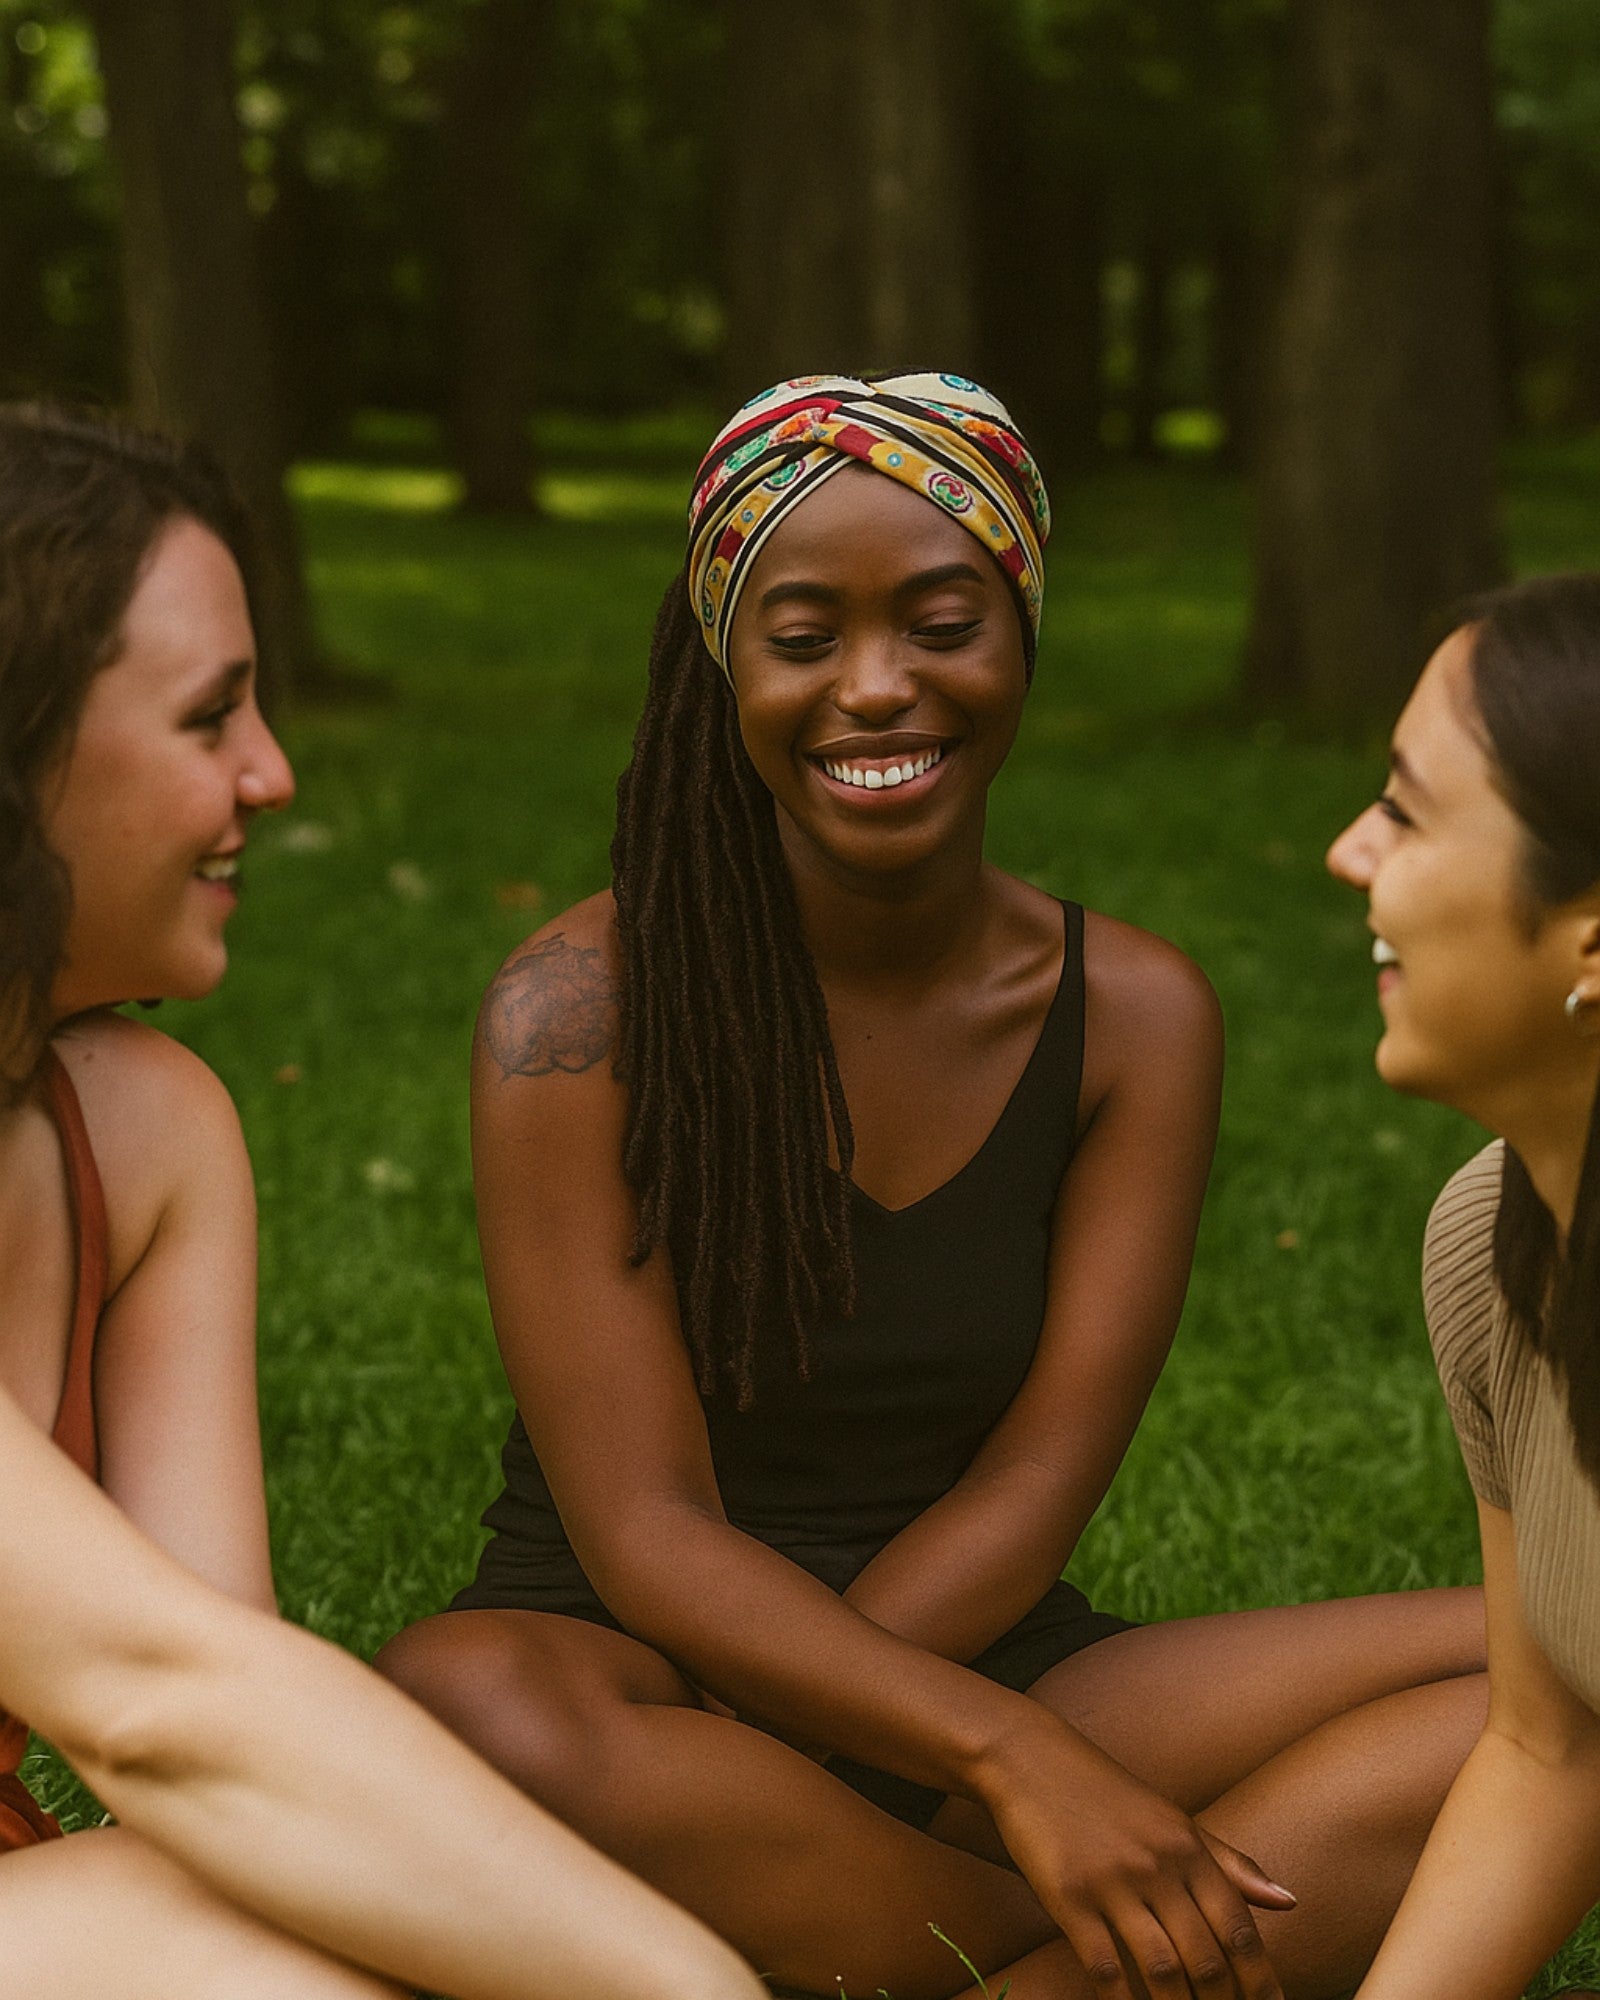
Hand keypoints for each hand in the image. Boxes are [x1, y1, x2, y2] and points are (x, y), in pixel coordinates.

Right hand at [980, 1718, 1294, 1999]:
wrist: (1029, 1758)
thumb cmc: (1107, 1794)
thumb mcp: (1174, 1819)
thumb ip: (1230, 1864)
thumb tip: (1290, 1902)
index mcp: (1188, 1847)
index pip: (1238, 1928)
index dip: (1259, 1980)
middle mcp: (1158, 1864)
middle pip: (1205, 1957)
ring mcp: (1112, 1881)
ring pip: (1162, 1969)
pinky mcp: (1069, 1897)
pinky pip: (1105, 1967)